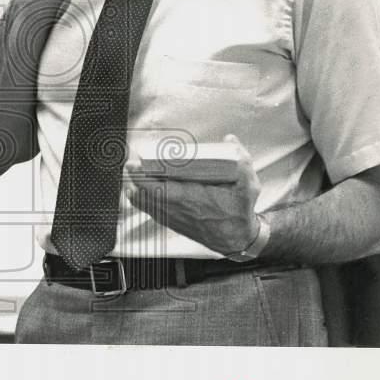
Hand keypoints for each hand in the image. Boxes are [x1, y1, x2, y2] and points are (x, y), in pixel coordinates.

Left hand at [126, 134, 260, 254]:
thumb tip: (229, 139)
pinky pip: (153, 212)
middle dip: (137, 180)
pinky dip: (143, 201)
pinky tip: (137, 192)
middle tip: (130, 165)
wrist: (239, 239)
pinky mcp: (175, 224)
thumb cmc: (241, 211)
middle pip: (150, 196)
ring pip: (149, 205)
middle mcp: (182, 211)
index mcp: (197, 200)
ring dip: (137, 190)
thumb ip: (242, 160)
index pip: (164, 190)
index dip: (147, 179)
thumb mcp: (249, 184)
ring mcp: (176, 219)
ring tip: (130, 175)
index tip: (138, 166)